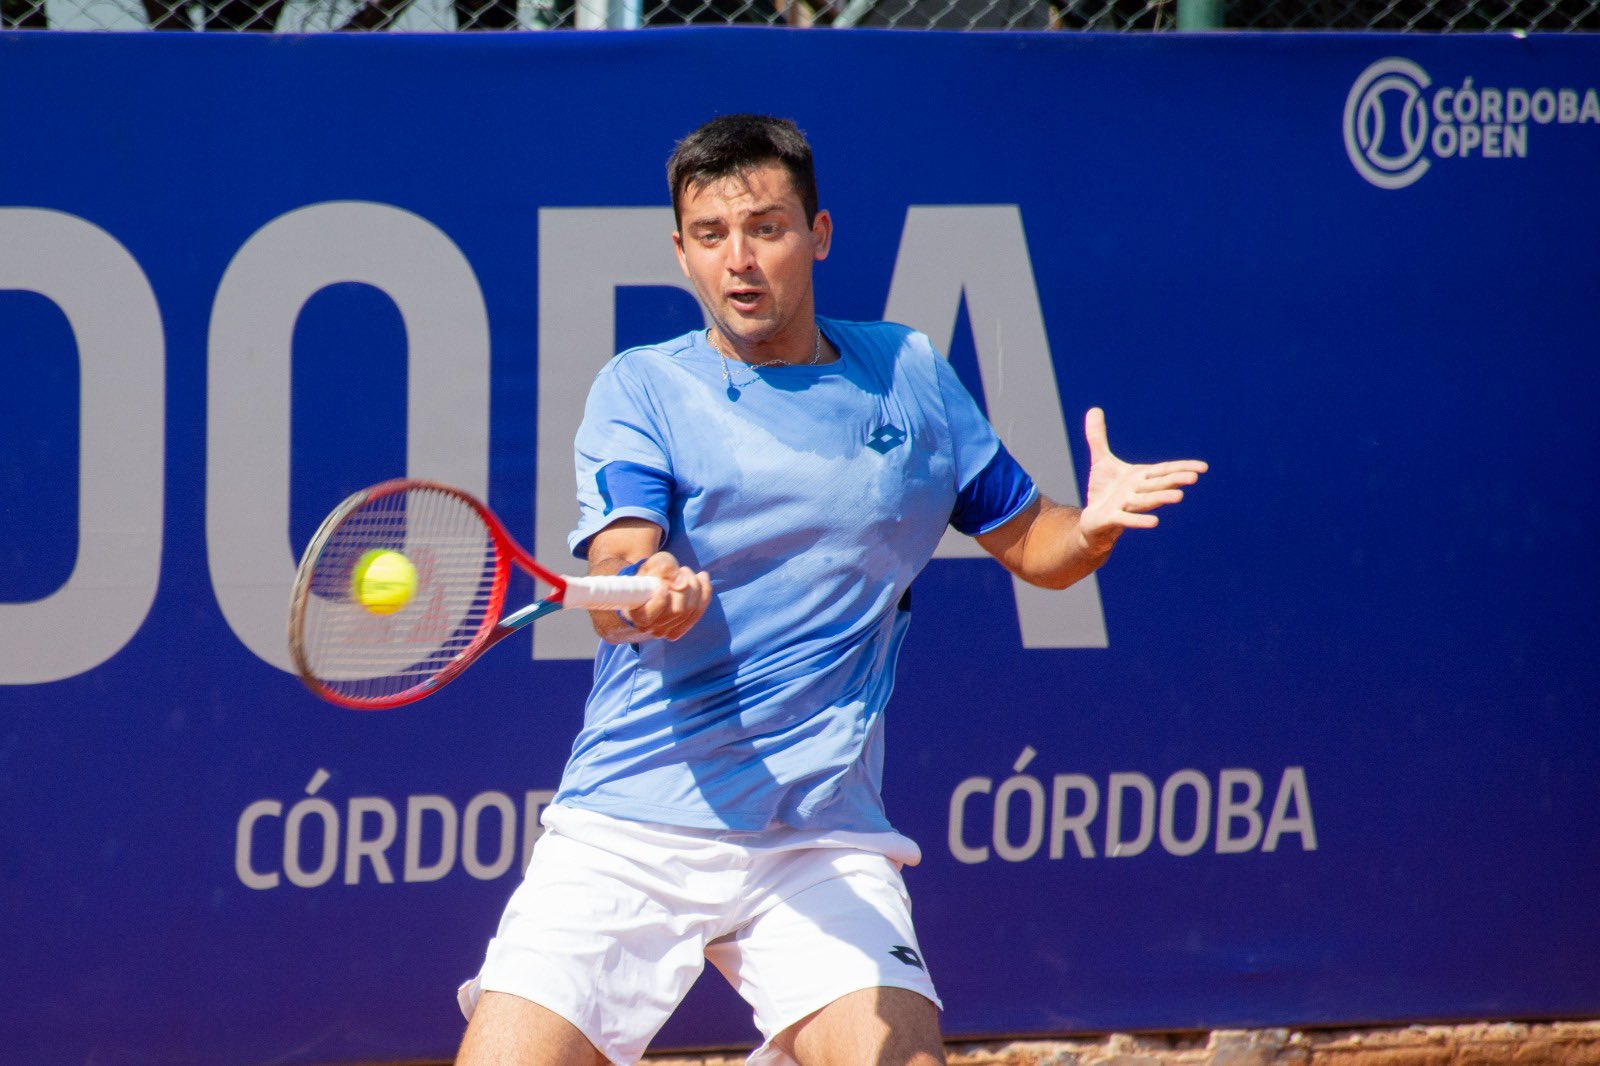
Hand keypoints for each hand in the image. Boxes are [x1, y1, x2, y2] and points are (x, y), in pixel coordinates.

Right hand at [619, 551, 711, 640]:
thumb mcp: (654, 563)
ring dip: (696, 586)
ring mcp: (666, 631)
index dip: (663, 596)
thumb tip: (682, 585)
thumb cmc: (651, 573)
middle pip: (679, 610)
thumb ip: (665, 569)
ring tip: (687, 573)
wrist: (653, 582)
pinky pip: (699, 612)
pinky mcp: (681, 629)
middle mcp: (651, 628)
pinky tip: (702, 578)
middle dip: (687, 584)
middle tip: (683, 569)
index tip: (664, 583)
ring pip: (692, 610)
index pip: (655, 612)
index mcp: (638, 614)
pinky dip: (704, 593)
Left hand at [1078, 407, 1207, 554]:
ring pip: (1145, 501)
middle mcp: (1136, 491)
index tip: (1203, 468)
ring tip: (1179, 497)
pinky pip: (1126, 519)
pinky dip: (1139, 521)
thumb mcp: (1100, 460)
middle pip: (1157, 484)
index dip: (1182, 468)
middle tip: (1194, 478)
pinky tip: (1154, 523)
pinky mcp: (1112, 518)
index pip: (1163, 471)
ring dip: (1161, 498)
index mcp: (1139, 477)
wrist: (1092, 520)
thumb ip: (1098, 437)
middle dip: (1174, 480)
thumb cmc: (1104, 492)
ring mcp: (1125, 506)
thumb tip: (1094, 409)